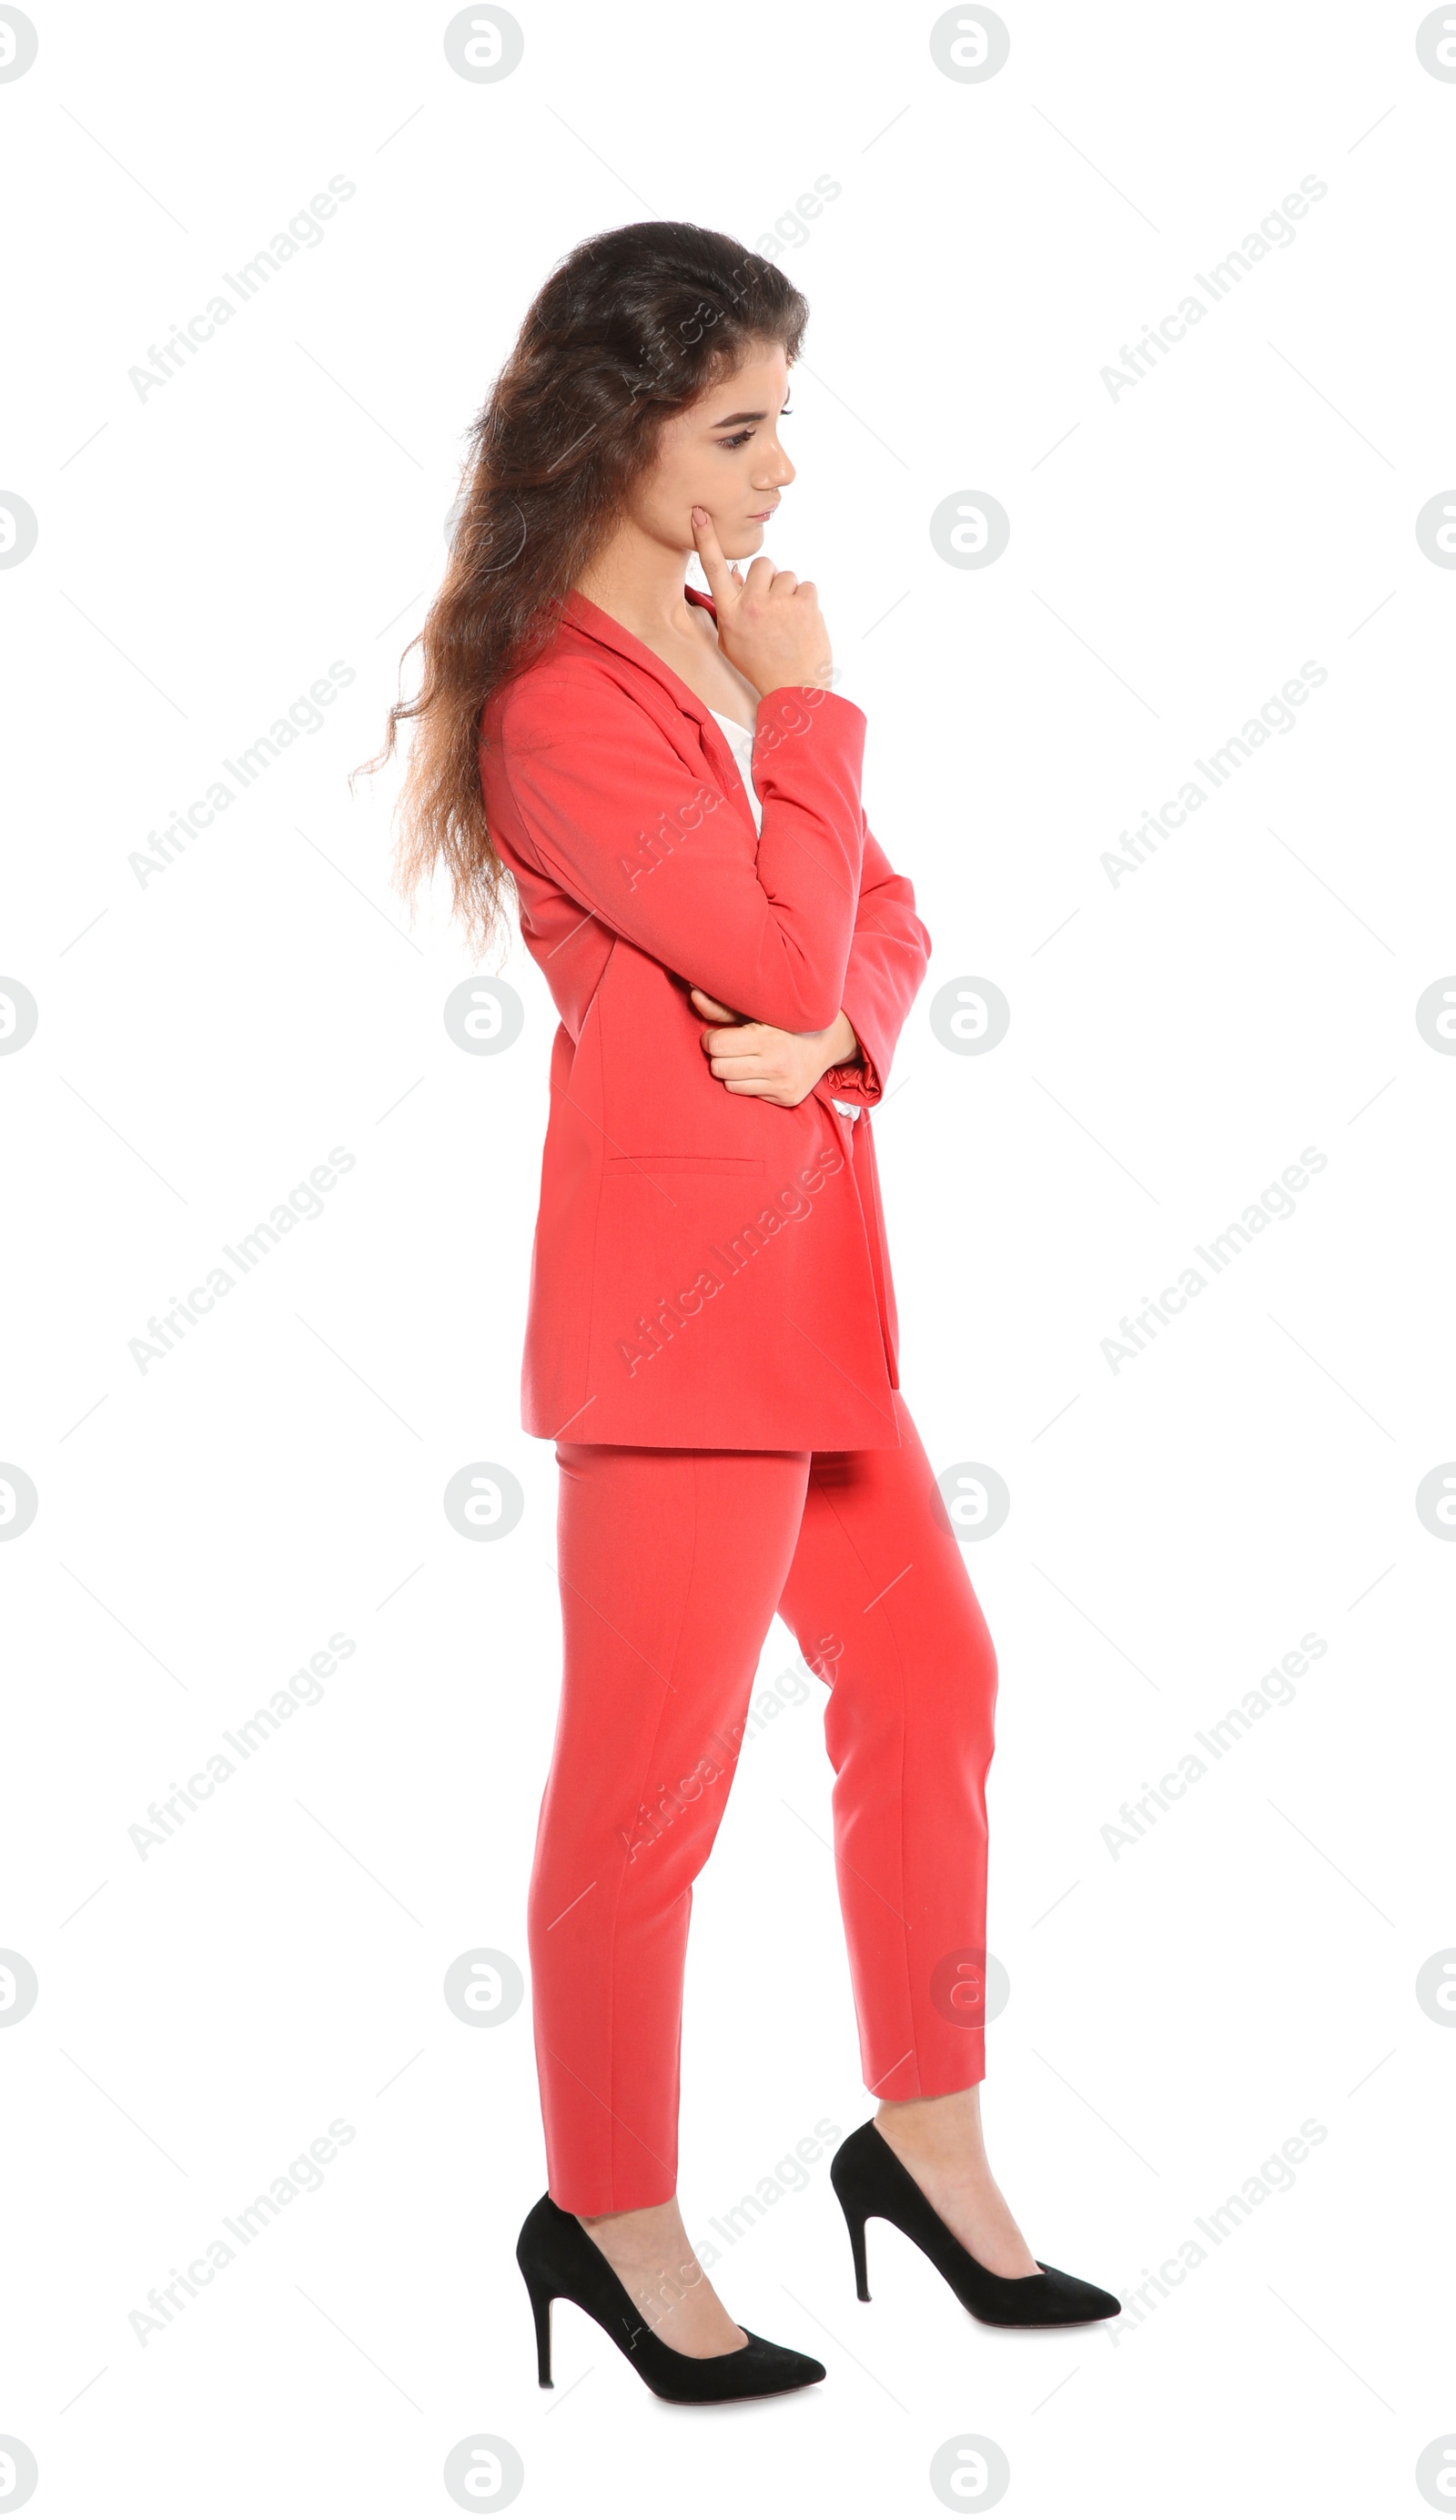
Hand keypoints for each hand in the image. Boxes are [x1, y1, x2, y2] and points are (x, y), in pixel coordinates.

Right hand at [690, 508, 833, 694]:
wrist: (794, 688)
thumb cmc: (761, 665)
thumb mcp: (733, 641)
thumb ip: (731, 607)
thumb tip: (736, 575)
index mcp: (730, 613)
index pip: (714, 569)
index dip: (706, 539)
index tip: (700, 513)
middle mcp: (752, 605)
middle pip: (762, 564)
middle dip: (769, 579)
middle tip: (773, 607)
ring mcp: (779, 604)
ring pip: (787, 575)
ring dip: (789, 593)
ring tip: (789, 621)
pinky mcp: (805, 605)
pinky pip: (807, 587)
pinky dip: (807, 602)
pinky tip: (802, 623)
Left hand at [690, 986, 859, 1108]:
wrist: (828, 1041)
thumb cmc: (784, 1022)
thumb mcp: (757, 1010)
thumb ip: (722, 1008)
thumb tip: (692, 994)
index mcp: (768, 1037)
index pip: (716, 1045)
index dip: (711, 1039)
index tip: (717, 1034)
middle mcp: (777, 1064)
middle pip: (718, 1068)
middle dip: (719, 1056)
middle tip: (730, 1047)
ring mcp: (783, 1085)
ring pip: (730, 1084)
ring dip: (732, 1072)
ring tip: (745, 1059)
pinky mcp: (787, 1100)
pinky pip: (747, 1095)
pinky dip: (748, 1083)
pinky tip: (761, 1071)